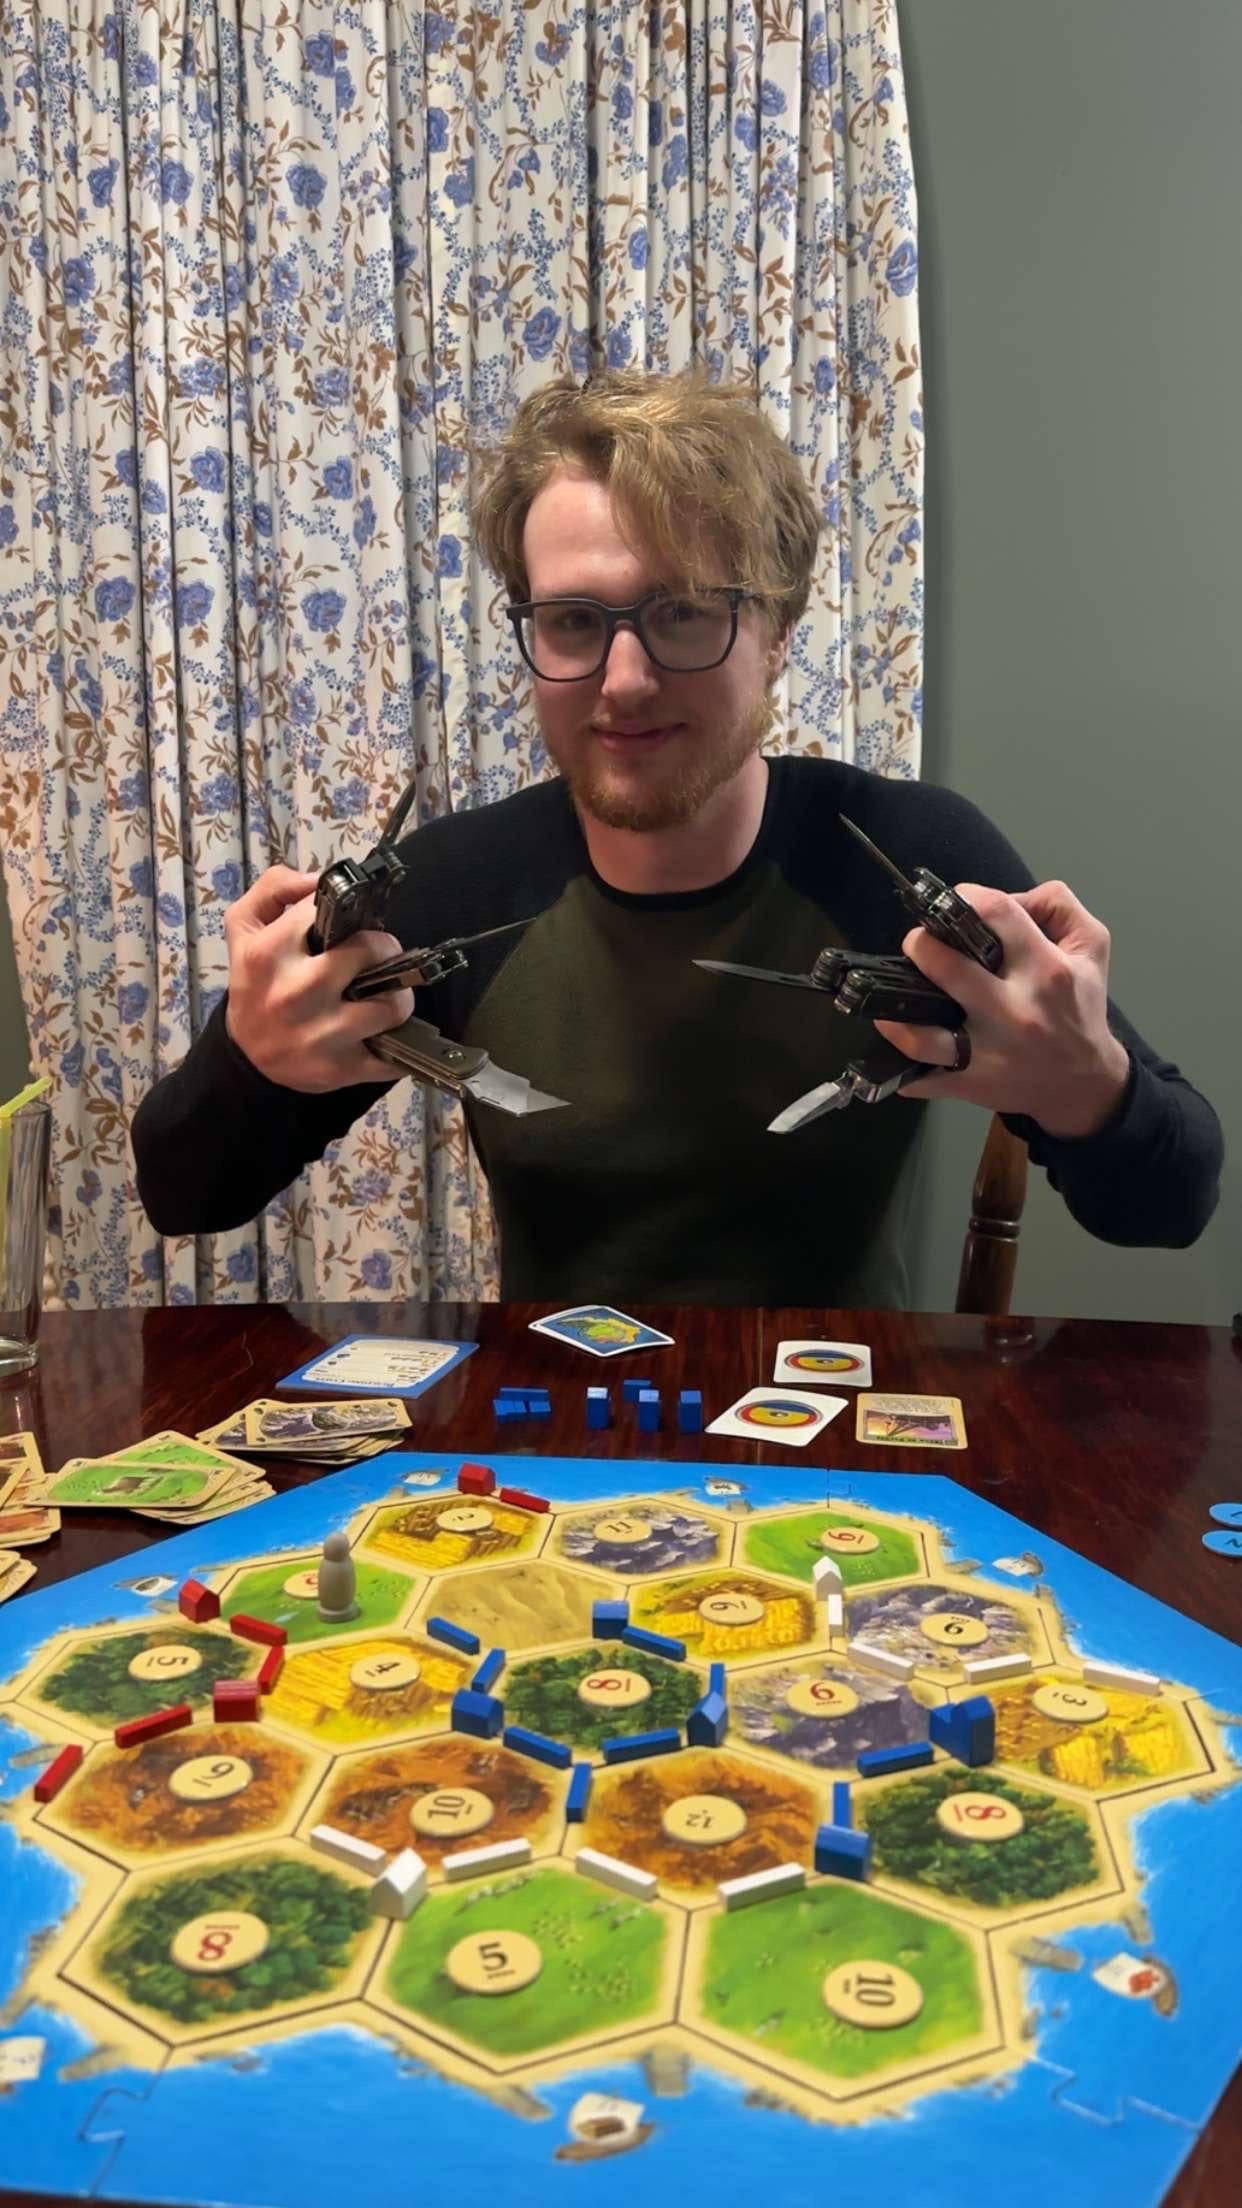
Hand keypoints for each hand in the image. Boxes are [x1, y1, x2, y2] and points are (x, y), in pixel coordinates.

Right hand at [223, 866, 415, 1092]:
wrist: (246, 1055)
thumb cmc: (255, 983)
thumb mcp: (245, 928)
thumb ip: (274, 888)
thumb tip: (319, 879)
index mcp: (268, 953)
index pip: (329, 909)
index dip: (349, 909)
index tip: (352, 922)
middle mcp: (295, 993)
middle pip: (371, 952)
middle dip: (384, 949)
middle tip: (379, 956)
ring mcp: (320, 1035)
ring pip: (392, 1004)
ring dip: (399, 997)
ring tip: (387, 994)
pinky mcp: (340, 1069)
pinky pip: (394, 1056)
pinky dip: (401, 1045)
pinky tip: (387, 1033)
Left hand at [872, 880, 1131, 1138]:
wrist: (1085, 1083)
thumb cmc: (1081, 1009)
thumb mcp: (1091, 948)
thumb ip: (1058, 907)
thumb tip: (1012, 896)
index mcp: (1045, 970)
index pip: (996, 913)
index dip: (964, 897)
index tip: (951, 903)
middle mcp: (1013, 1010)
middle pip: (946, 967)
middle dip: (920, 945)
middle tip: (918, 944)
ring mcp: (987, 1053)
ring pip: (921, 1034)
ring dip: (893, 1010)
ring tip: (891, 992)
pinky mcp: (970, 1084)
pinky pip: (920, 1077)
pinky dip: (898, 1064)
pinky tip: (896, 1041)